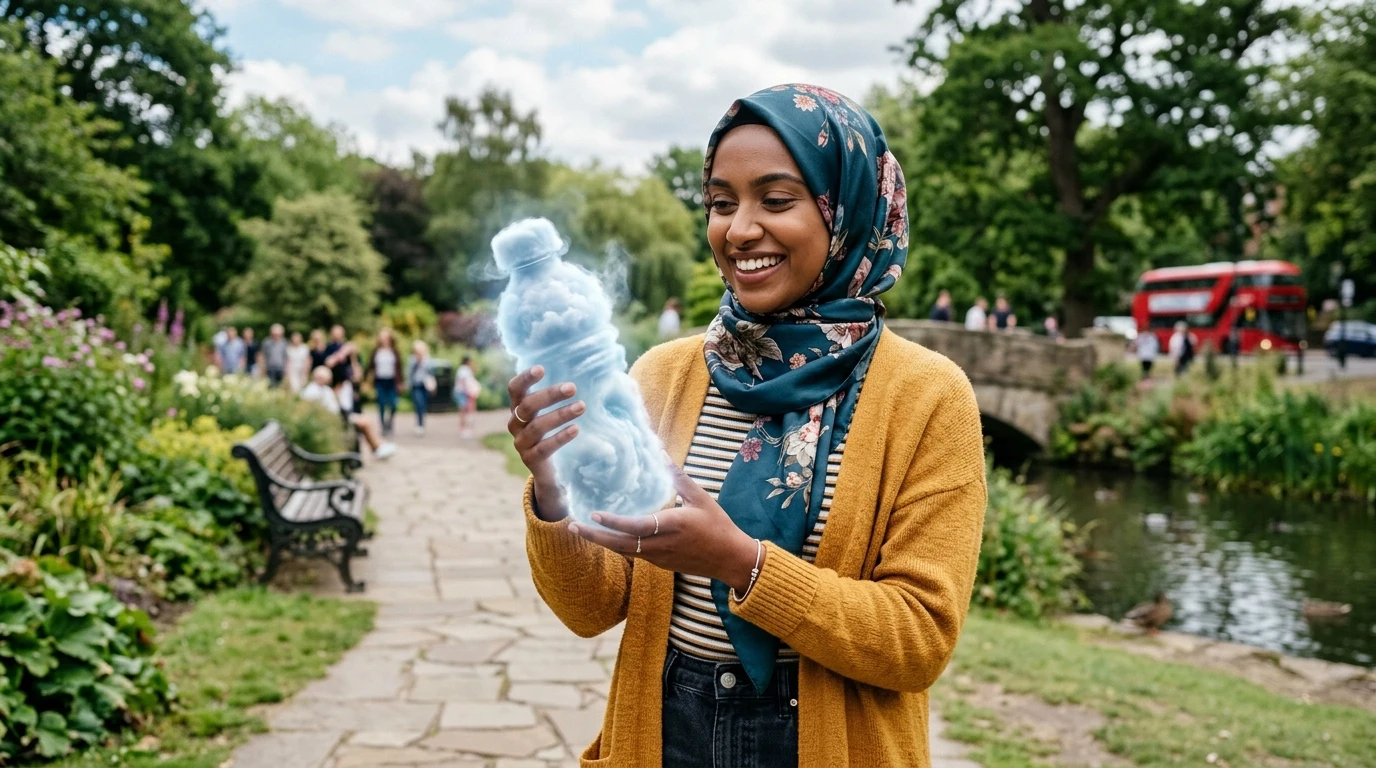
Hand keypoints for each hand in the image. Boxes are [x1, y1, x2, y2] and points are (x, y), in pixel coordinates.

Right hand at [507, 365, 583, 520]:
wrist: (551, 471)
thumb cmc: (554, 432)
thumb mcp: (553, 412)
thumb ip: (561, 395)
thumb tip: (588, 371)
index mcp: (518, 408)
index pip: (515, 389)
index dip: (525, 378)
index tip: (541, 369)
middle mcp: (515, 424)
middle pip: (527, 406)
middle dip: (550, 395)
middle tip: (573, 387)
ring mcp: (521, 443)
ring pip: (537, 427)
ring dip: (560, 414)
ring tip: (581, 406)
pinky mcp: (530, 460)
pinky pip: (544, 447)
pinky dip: (560, 437)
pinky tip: (575, 429)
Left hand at [570, 462, 760, 592]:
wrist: (730, 559)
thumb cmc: (718, 525)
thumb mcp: (701, 498)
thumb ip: (678, 477)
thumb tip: (660, 453)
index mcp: (673, 526)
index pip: (637, 526)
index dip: (614, 522)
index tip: (594, 513)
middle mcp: (662, 545)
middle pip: (621, 544)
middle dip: (595, 536)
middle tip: (572, 525)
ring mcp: (659, 558)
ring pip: (624, 551)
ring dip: (602, 541)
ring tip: (581, 529)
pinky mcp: (660, 563)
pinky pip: (633, 554)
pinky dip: (616, 545)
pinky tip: (605, 535)